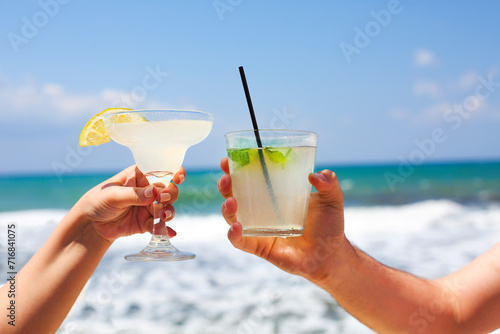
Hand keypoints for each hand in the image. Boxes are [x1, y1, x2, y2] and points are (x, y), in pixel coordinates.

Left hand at [75, 165, 185, 242]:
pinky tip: (170, 233)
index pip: (161, 170)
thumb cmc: (98, 201)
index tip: (179, 176)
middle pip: (168, 190)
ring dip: (169, 212)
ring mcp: (149, 207)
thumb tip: (154, 192)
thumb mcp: (113, 195)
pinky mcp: (147, 223)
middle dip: (170, 195)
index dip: (173, 172)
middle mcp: (148, 190)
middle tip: (162, 200)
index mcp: (140, 176)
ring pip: (167, 208)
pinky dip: (165, 229)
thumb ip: (134, 194)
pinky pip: (160, 226)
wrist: (90, 224)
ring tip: (162, 217)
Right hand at [217, 157, 346, 282]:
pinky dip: (234, 235)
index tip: (228, 160)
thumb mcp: (332, 200)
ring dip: (227, 208)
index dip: (235, 168)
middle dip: (225, 185)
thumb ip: (329, 184)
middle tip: (227, 179)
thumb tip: (316, 176)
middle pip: (234, 194)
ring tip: (232, 202)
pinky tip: (236, 227)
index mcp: (273, 193)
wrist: (330, 255)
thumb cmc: (328, 225)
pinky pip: (241, 242)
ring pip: (232, 217)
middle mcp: (260, 209)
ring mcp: (258, 228)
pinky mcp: (260, 247)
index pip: (249, 177)